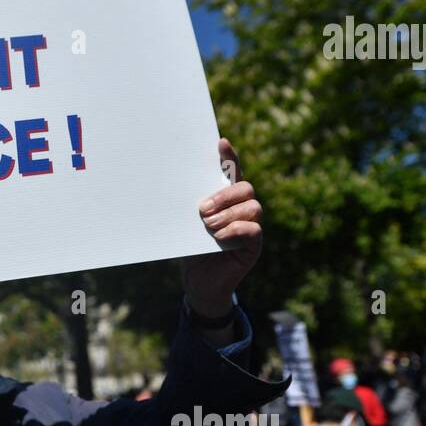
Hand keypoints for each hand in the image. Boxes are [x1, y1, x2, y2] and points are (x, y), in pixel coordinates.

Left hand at [181, 138, 262, 317]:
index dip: (229, 157)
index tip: (220, 143)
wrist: (198, 282)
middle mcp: (241, 209)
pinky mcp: (254, 246)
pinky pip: (254, 229)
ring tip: (208, 226)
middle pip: (245, 188)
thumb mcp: (187, 223)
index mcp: (225, 199)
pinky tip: (219, 237)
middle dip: (224, 195)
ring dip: (228, 214)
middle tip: (202, 209)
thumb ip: (189, 205)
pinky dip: (236, 230)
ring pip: (252, 206)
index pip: (232, 172)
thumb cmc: (191, 247)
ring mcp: (250, 226)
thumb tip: (170, 183)